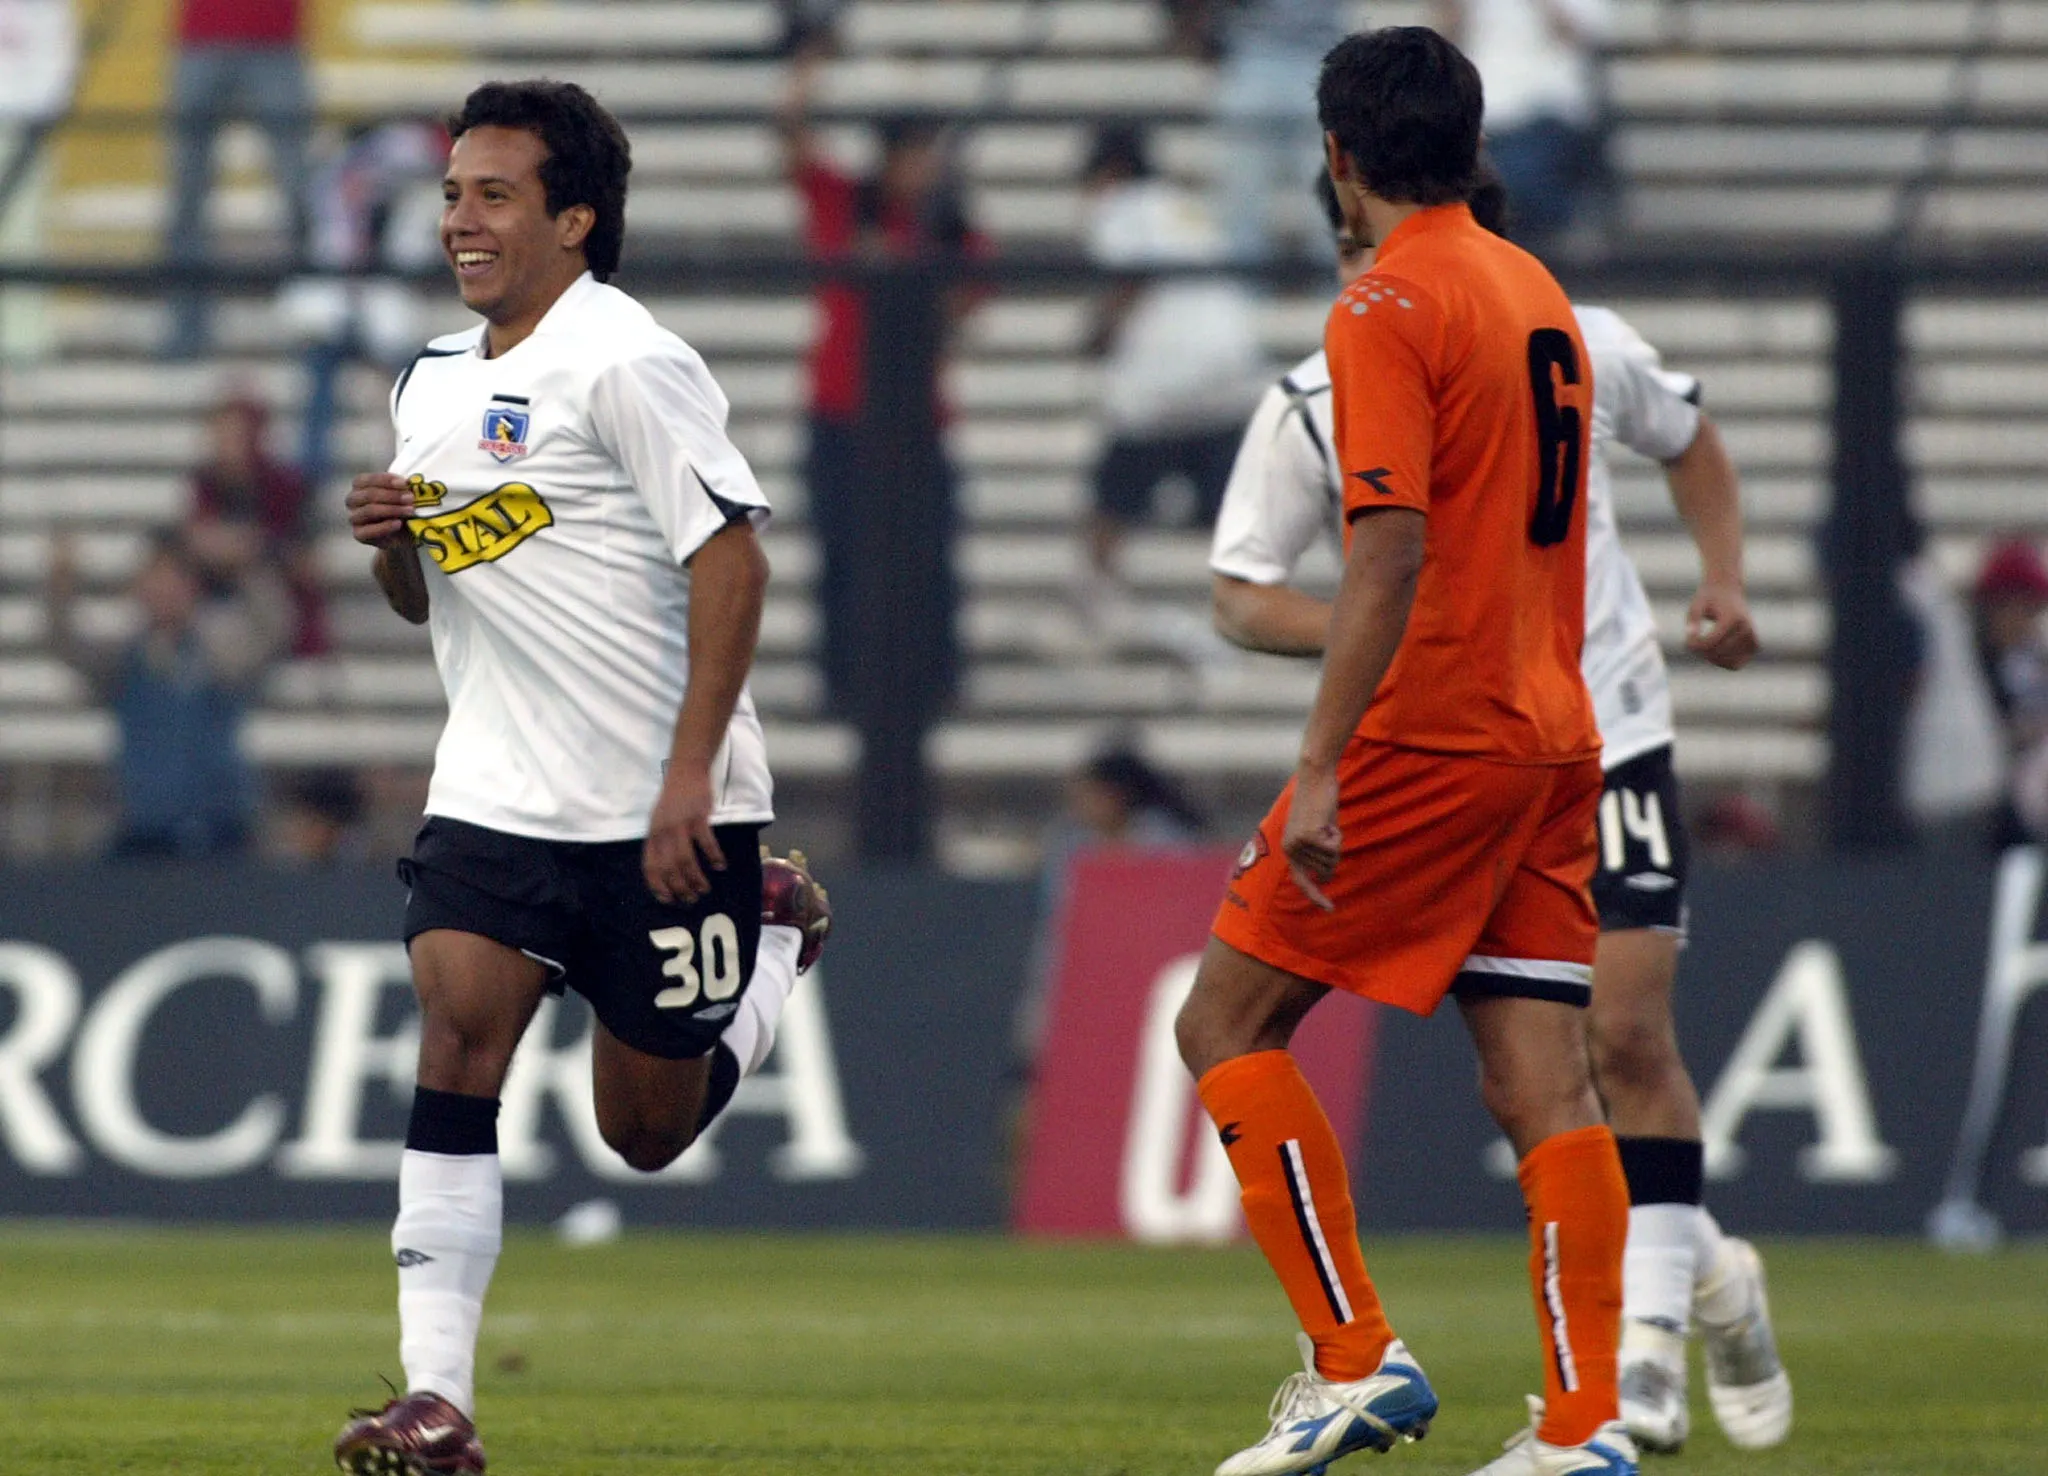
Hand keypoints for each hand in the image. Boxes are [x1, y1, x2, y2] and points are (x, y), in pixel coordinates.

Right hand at [347, 472, 415, 548]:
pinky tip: (398, 524)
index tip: (405, 483)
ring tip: (410, 511)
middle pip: (368, 495)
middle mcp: (352, 500)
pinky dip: (385, 527)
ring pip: (369, 511)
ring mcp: (353, 517)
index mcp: (359, 485)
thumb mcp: (401, 495)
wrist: (402, 534)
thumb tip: (410, 483)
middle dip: (392, 496)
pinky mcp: (359, 534)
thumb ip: (402, 489)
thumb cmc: (400, 508)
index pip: (366, 480)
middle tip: (410, 498)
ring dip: (392, 510)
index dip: (386, 480)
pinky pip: (369, 531)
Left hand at [644, 762, 724, 904]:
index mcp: (652, 834)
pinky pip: (706, 843)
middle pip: (669, 868)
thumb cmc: (674, 796)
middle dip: (680, 888)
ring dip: (696, 878)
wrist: (686, 769)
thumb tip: (667, 866)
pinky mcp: (698, 817)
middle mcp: (663, 832)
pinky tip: (720, 866)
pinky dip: (714, 857)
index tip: (668, 899)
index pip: (650, 866)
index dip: (657, 886)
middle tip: (690, 899)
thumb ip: (661, 840)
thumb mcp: (659, 819)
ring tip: (704, 889)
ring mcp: (680, 824)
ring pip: (686, 860)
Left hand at [1280, 762, 1342, 911]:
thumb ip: (1319, 856)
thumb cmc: (1319, 804)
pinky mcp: (1309, 836)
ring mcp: (1298, 843)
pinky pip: (1335, 848)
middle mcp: (1290, 849)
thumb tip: (1325, 878)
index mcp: (1289, 849)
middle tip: (1329, 829)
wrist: (1315, 778)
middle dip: (1335, 851)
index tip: (1330, 909)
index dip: (1316, 896)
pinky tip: (1328, 820)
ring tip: (1326, 822)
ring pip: (1331, 859)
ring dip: (1336, 841)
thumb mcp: (1319, 833)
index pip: (1302, 881)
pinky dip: (1338, 835)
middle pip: (1325, 868)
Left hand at [1685, 580, 1759, 669]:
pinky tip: (1713, 652)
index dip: (1694, 645)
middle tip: (1692, 642)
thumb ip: (1693, 619)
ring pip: (1727, 662)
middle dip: (1700, 651)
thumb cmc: (1709, 598)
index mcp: (1733, 618)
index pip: (1710, 642)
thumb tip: (1690, 636)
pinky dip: (1722, 663)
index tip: (1686, 639)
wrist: (1729, 591)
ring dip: (1710, 658)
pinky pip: (1736, 665)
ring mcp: (1753, 639)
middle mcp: (1746, 629)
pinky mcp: (1754, 646)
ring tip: (1703, 645)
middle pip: (1717, 653)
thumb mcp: (1697, 605)